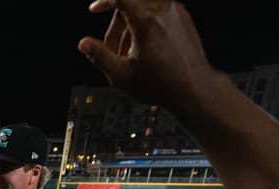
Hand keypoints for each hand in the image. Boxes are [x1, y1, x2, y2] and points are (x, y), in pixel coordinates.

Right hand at [77, 0, 214, 107]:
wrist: (194, 89)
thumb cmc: (162, 85)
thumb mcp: (122, 75)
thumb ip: (99, 56)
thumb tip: (84, 44)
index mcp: (147, 23)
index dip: (104, 1)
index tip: (95, 9)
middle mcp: (164, 12)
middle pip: (131, 4)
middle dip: (116, 23)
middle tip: (111, 46)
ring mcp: (177, 14)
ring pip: (145, 8)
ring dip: (131, 24)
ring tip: (129, 52)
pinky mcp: (184, 19)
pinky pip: (159, 12)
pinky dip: (147, 23)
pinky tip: (145, 48)